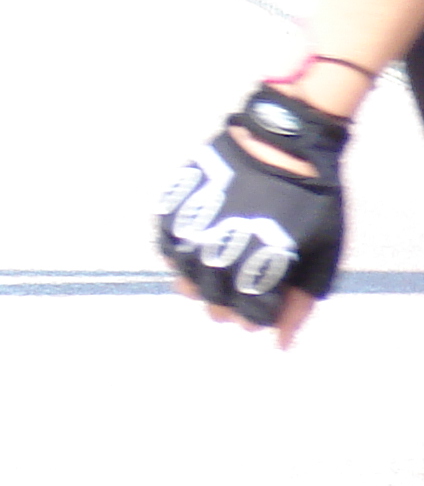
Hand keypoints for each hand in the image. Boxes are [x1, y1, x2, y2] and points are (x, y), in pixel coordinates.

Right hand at [155, 83, 347, 345]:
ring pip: (183, 273)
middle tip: (235, 291)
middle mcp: (224, 249)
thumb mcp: (319, 256)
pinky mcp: (179, 202)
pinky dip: (175, 251)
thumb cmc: (311, 201)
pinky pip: (166, 239)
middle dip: (224, 303)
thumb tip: (279, 342)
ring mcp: (197, 224)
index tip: (263, 305)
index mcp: (263, 265)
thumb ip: (298, 303)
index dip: (257, 316)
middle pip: (212, 298)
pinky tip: (190, 248)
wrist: (285, 143)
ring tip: (211, 272)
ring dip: (196, 280)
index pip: (248, 315)